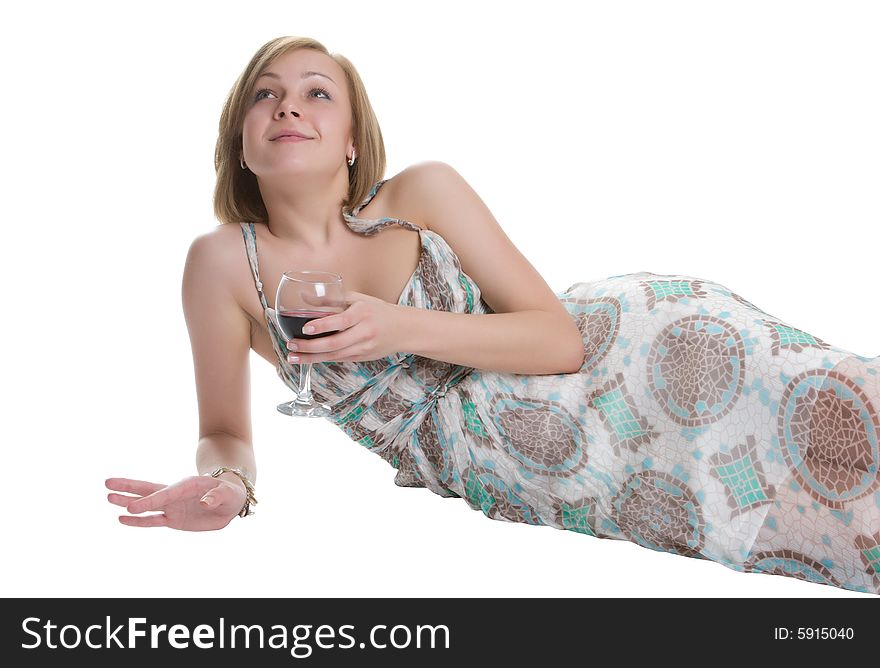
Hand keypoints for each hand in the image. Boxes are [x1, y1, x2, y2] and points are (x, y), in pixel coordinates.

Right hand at [105, 475, 245, 531]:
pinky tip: (122, 519)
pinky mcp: (173, 519)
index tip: (131, 507)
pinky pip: (153, 521)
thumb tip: (205, 503)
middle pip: (148, 491)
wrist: (230, 502)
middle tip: (107, 484)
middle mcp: (176, 494)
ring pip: (146, 505)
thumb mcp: (228, 494)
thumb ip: (217, 496)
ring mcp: (172, 506)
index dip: (149, 501)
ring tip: (108, 498)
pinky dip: (138, 521)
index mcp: (188, 485)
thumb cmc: (230, 494)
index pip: (166, 493)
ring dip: (128, 503)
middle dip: (128, 488)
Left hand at [285, 290, 406, 363]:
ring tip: (293, 356)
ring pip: (334, 355)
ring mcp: (364, 347)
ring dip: (311, 357)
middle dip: (310, 346)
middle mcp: (365, 332)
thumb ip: (331, 299)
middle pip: (335, 343)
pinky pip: (339, 359)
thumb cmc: (378, 311)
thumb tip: (305, 298)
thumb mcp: (358, 299)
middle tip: (292, 344)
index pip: (340, 321)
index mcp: (363, 313)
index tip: (305, 328)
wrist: (403, 329)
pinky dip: (322, 359)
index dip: (322, 326)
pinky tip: (308, 359)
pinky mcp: (362, 357)